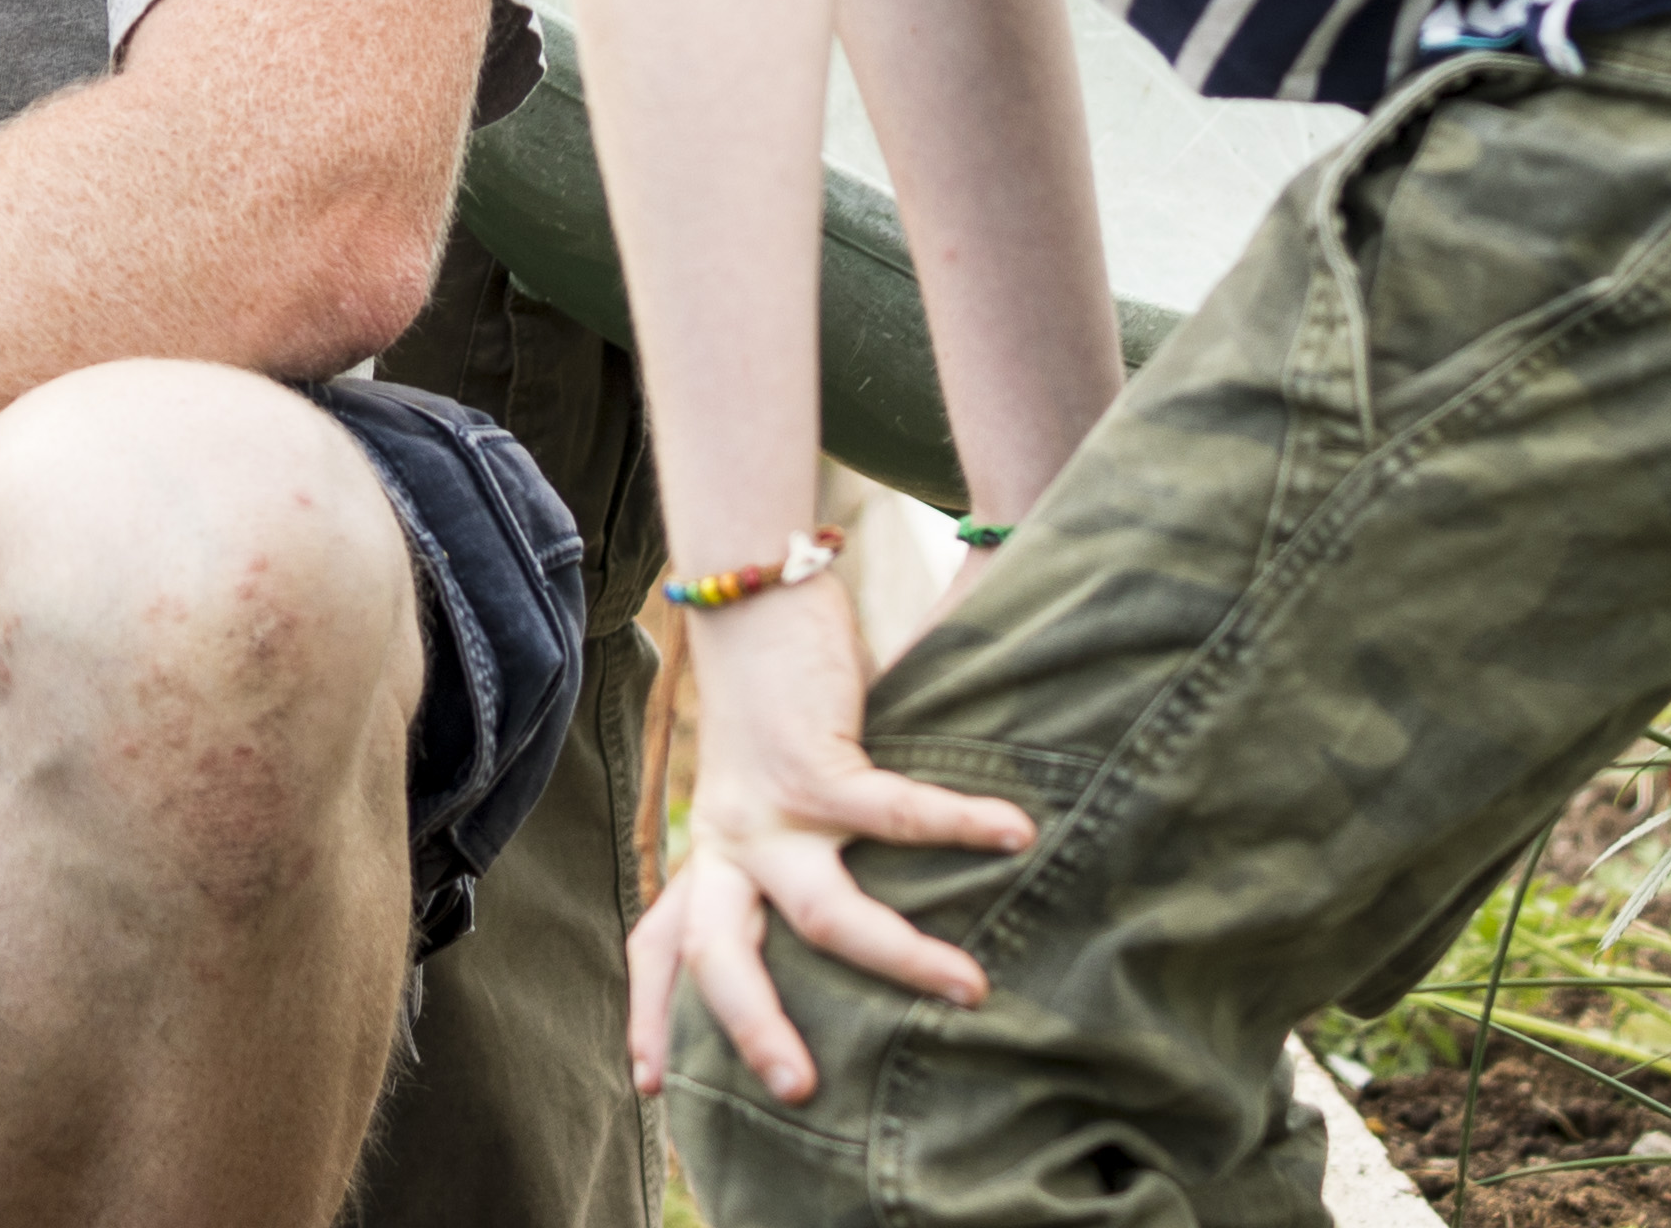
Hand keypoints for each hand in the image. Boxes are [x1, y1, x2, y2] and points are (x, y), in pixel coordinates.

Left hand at [626, 585, 1036, 1105]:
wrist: (753, 579)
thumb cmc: (781, 686)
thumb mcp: (772, 781)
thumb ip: (801, 842)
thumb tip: (868, 911)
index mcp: (714, 847)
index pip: (666, 944)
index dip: (654, 1014)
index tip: (652, 1085)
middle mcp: (728, 836)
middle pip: (716, 956)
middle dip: (750, 1029)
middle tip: (799, 1090)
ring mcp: (769, 803)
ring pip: (821, 912)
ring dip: (897, 956)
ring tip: (970, 989)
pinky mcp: (816, 759)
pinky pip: (894, 814)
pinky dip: (960, 825)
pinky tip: (1018, 833)